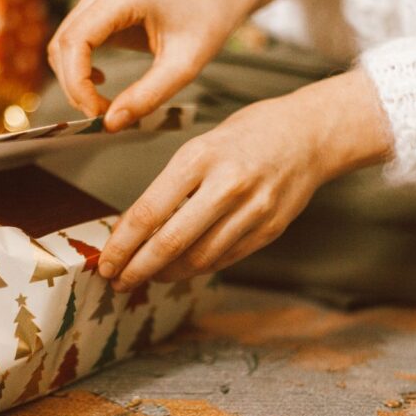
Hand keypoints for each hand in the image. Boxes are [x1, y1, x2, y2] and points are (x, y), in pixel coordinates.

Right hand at [47, 0, 331, 131]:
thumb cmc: (206, 23)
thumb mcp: (183, 67)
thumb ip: (147, 96)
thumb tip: (110, 124)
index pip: (75, 42)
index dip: (77, 83)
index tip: (96, 113)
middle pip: (63, 46)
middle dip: (75, 88)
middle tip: (102, 116)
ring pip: (62, 47)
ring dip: (75, 82)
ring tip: (103, 105)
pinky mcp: (97, 9)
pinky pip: (73, 44)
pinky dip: (79, 71)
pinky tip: (102, 85)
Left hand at [97, 70, 393, 289]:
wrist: (309, 134)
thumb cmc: (247, 135)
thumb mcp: (199, 146)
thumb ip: (171, 187)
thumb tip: (133, 229)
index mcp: (199, 157)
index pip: (148, 212)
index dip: (122, 245)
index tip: (106, 262)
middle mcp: (226, 185)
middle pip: (171, 243)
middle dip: (138, 268)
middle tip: (118, 281)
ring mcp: (252, 210)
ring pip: (198, 259)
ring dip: (166, 273)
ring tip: (148, 275)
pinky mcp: (269, 229)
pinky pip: (224, 259)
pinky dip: (197, 268)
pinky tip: (181, 268)